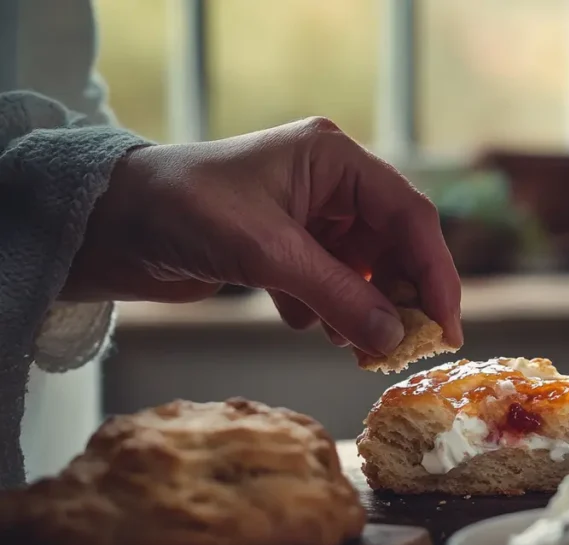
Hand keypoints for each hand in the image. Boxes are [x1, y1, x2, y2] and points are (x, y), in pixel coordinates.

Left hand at [68, 117, 462, 356]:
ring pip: (364, 268)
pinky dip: (326, 308)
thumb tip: (394, 339)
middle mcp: (329, 182)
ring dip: (362, 308)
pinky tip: (301, 319)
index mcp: (334, 158)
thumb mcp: (268, 253)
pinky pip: (330, 281)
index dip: (435, 272)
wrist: (108, 223)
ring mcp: (308, 215)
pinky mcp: (286, 245)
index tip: (446, 326)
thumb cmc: (182, 211)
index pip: (410, 215)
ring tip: (353, 345)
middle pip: (394, 244)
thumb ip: (338, 296)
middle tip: (406, 346)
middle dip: (399, 297)